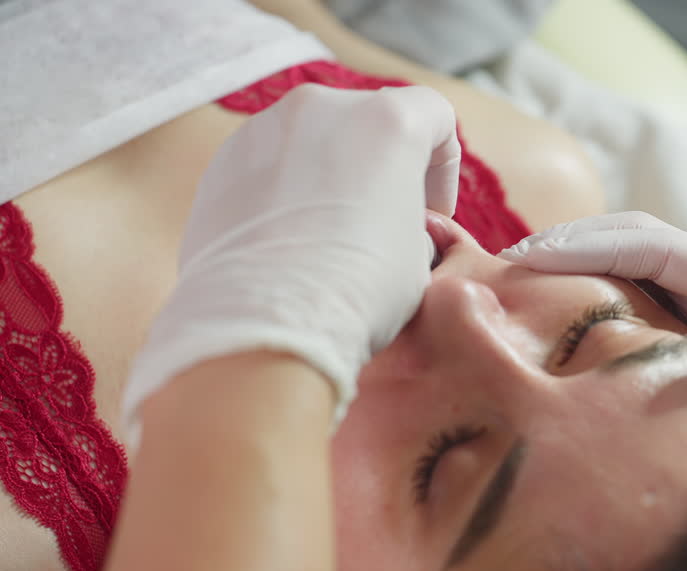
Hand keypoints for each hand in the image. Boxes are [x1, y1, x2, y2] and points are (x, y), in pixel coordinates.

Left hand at [122, 84, 460, 448]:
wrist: (266, 327)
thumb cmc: (358, 292)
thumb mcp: (419, 255)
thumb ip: (410, 215)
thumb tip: (390, 221)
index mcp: (388, 121)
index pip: (434, 115)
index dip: (443, 167)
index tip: (433, 212)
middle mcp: (324, 108)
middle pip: (370, 123)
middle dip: (383, 168)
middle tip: (384, 224)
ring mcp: (265, 130)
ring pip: (315, 143)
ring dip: (332, 179)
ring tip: (330, 240)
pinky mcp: (223, 162)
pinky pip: (271, 167)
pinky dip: (287, 195)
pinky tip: (290, 247)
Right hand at [500, 212, 686, 552]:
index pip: (655, 243)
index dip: (586, 242)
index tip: (521, 259)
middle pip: (632, 247)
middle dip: (561, 249)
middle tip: (491, 275)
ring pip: (629, 277)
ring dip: (567, 279)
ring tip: (503, 301)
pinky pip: (637, 314)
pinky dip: (587, 314)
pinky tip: (551, 344)